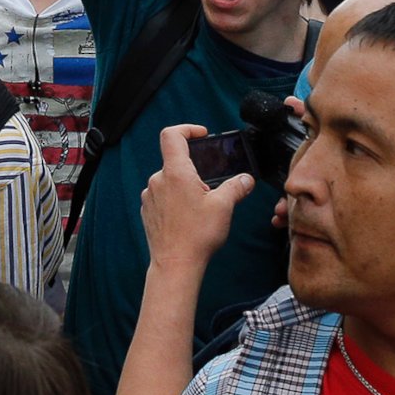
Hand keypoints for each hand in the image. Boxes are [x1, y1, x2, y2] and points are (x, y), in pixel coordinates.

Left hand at [142, 125, 256, 274]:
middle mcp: (158, 180)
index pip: (172, 135)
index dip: (188, 129)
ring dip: (185, 187)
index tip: (202, 135)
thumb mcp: (224, 207)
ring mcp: (150, 196)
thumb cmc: (197, 235)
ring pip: (170, 180)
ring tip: (201, 207)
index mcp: (176, 173)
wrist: (175, 265)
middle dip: (195, 170)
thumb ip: (236, 187)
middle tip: (211, 189)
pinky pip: (162, 196)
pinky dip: (176, 200)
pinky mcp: (147, 211)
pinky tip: (188, 218)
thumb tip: (246, 179)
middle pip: (175, 161)